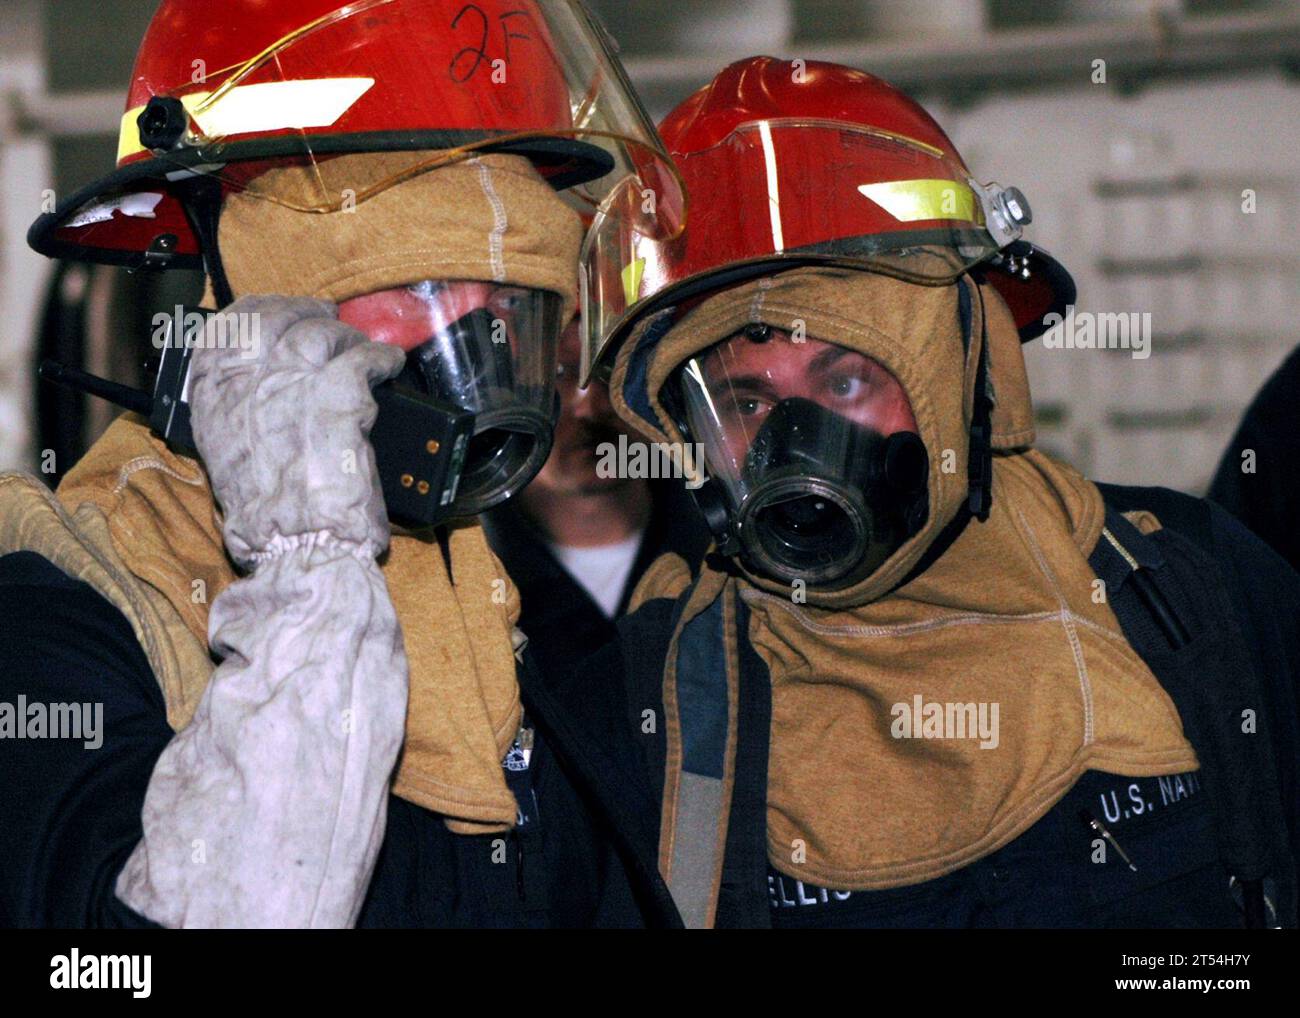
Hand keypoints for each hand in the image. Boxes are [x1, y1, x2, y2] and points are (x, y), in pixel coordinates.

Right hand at [188, 296, 405, 566]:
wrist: (298, 546)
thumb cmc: (269, 522)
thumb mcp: (230, 468)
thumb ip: (240, 426)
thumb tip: (262, 404)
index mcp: (214, 402)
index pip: (225, 333)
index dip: (254, 314)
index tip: (273, 312)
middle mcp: (247, 382)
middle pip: (274, 320)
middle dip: (301, 311)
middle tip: (324, 314)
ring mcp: (293, 382)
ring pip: (321, 333)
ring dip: (344, 337)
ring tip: (360, 349)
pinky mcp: (338, 392)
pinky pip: (365, 356)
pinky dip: (382, 357)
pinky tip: (390, 363)